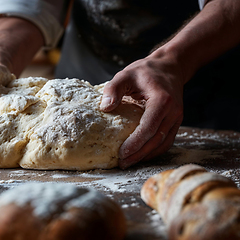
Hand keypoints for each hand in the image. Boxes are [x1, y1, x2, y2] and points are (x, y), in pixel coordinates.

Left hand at [100, 52, 184, 168]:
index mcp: (162, 100)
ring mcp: (177, 118)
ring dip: (146, 155)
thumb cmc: (146, 71)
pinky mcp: (175, 122)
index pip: (149, 127)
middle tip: (122, 163)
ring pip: (162, 143)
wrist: (169, 67)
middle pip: (156, 140)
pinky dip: (153, 150)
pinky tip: (140, 155)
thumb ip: (113, 89)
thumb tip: (105, 108)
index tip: (121, 153)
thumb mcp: (125, 74)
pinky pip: (166, 140)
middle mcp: (173, 112)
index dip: (135, 143)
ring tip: (128, 162)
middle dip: (138, 154)